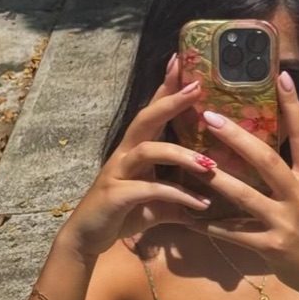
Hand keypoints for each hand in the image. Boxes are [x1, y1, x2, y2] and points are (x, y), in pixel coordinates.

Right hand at [58, 56, 214, 258]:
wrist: (87, 238)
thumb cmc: (120, 215)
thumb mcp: (156, 204)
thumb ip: (178, 198)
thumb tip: (206, 201)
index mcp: (134, 150)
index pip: (151, 112)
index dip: (165, 88)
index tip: (181, 61)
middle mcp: (124, 155)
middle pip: (145, 119)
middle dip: (170, 102)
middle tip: (197, 88)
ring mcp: (118, 173)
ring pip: (150, 151)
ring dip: (183, 155)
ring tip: (211, 165)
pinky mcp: (117, 195)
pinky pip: (151, 189)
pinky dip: (178, 195)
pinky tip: (200, 204)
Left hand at [182, 71, 298, 298]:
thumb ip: (293, 169)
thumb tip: (271, 134)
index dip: (293, 106)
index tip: (280, 75)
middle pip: (267, 160)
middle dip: (237, 137)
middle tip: (210, 116)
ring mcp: (286, 223)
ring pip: (244, 196)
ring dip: (215, 179)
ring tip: (191, 162)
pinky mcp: (270, 247)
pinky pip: (234, 232)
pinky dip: (211, 225)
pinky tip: (189, 218)